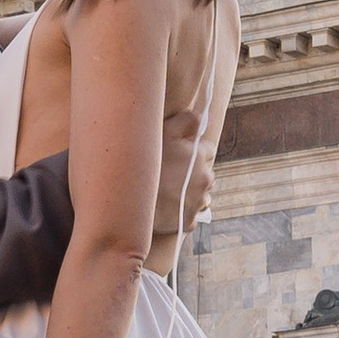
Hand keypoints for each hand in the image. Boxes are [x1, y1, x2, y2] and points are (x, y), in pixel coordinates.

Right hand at [153, 95, 206, 222]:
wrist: (130, 199)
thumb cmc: (145, 162)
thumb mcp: (163, 132)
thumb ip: (186, 120)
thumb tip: (202, 116)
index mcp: (202, 157)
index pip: (208, 149)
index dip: (192, 150)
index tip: (178, 154)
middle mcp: (206, 179)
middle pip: (204, 173)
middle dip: (192, 172)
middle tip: (169, 173)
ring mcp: (199, 202)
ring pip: (199, 195)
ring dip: (189, 192)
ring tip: (167, 191)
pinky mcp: (190, 221)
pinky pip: (189, 214)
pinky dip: (181, 211)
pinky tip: (165, 206)